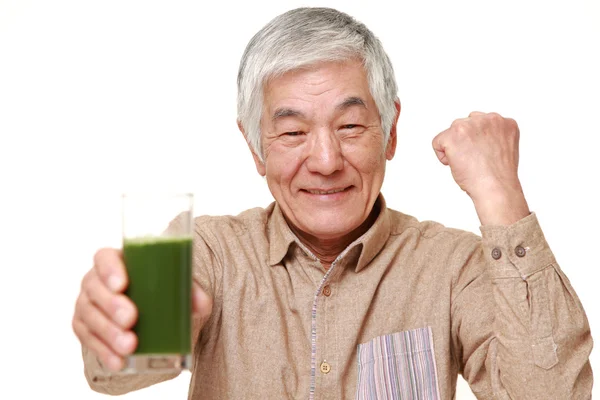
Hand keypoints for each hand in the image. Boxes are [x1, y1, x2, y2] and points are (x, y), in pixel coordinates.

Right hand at [72, 248, 212, 371]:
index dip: (109, 269)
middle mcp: (95, 281)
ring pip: (89, 316)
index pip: (104, 257)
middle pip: (94, 288)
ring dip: (109, 333)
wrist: (146, 311)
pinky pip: (89, 340)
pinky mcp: (84, 328)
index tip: (122, 285)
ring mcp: (87, 304)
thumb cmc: (159, 290)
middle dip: (111, 305)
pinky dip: (104, 352)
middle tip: (131, 318)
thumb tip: (201, 304)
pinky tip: (119, 362)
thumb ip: (190, 290)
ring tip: (130, 345)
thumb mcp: (175, 285)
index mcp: (117, 261)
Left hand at [432, 111, 529, 224]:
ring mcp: (470, 125)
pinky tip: (455, 164)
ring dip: (453, 147)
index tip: (480, 154)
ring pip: (450, 133)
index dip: (475, 142)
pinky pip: (437, 142)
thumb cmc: (497, 177)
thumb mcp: (502, 150)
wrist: (494, 187)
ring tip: (467, 162)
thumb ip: (492, 138)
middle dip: (463, 142)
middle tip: (473, 160)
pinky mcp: (453, 134)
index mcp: (504, 123)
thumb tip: (476, 139)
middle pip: (464, 125)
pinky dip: (442, 156)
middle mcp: (488, 119)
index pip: (480, 123)